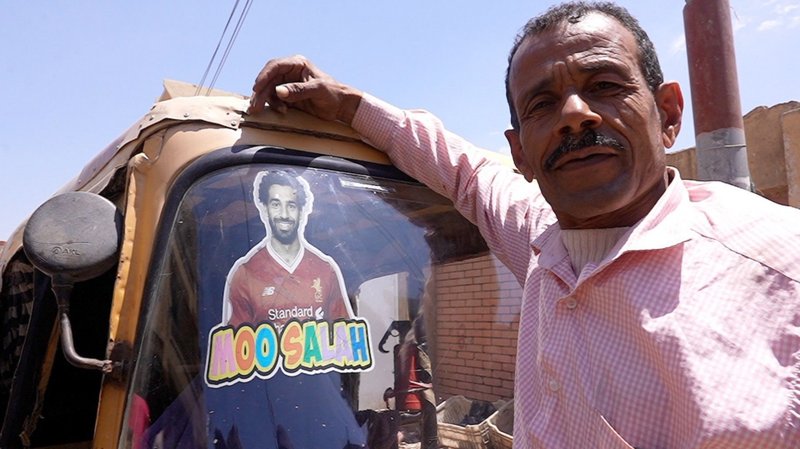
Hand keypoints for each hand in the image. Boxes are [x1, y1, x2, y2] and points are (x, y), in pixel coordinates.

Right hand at [248, 55, 362, 124]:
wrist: (341, 106)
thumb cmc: (333, 93)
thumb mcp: (317, 90)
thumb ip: (298, 90)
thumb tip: (279, 91)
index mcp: (297, 64)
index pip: (275, 66)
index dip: (263, 76)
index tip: (257, 88)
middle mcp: (290, 72)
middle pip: (269, 79)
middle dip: (260, 92)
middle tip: (255, 106)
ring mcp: (288, 84)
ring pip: (269, 90)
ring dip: (265, 100)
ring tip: (264, 110)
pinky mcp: (289, 96)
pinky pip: (275, 99)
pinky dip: (274, 105)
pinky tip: (282, 111)